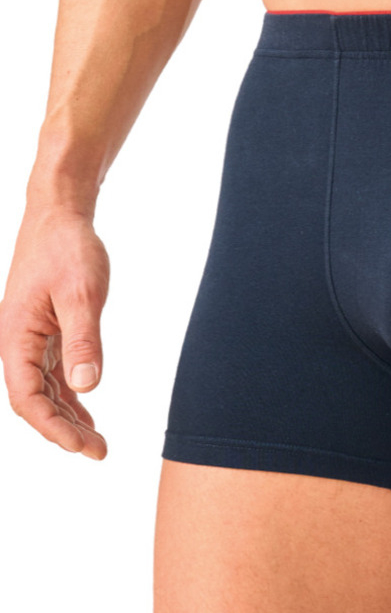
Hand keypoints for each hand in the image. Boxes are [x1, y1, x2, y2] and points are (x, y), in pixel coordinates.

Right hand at [0, 208, 109, 457]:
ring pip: (44, 389)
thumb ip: (84, 339)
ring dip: (67, 416)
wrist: (60, 214)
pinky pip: (52, 372)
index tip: (82, 447)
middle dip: (64, 430)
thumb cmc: (68, 248)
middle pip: (35, 400)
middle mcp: (16, 342)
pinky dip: (68, 393)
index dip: (53, 427)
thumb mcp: (82, 293)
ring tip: (96, 443)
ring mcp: (29, 337)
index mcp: (15, 337)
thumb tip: (87, 386)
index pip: (27, 398)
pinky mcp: (44, 329)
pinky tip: (86, 412)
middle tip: (100, 452)